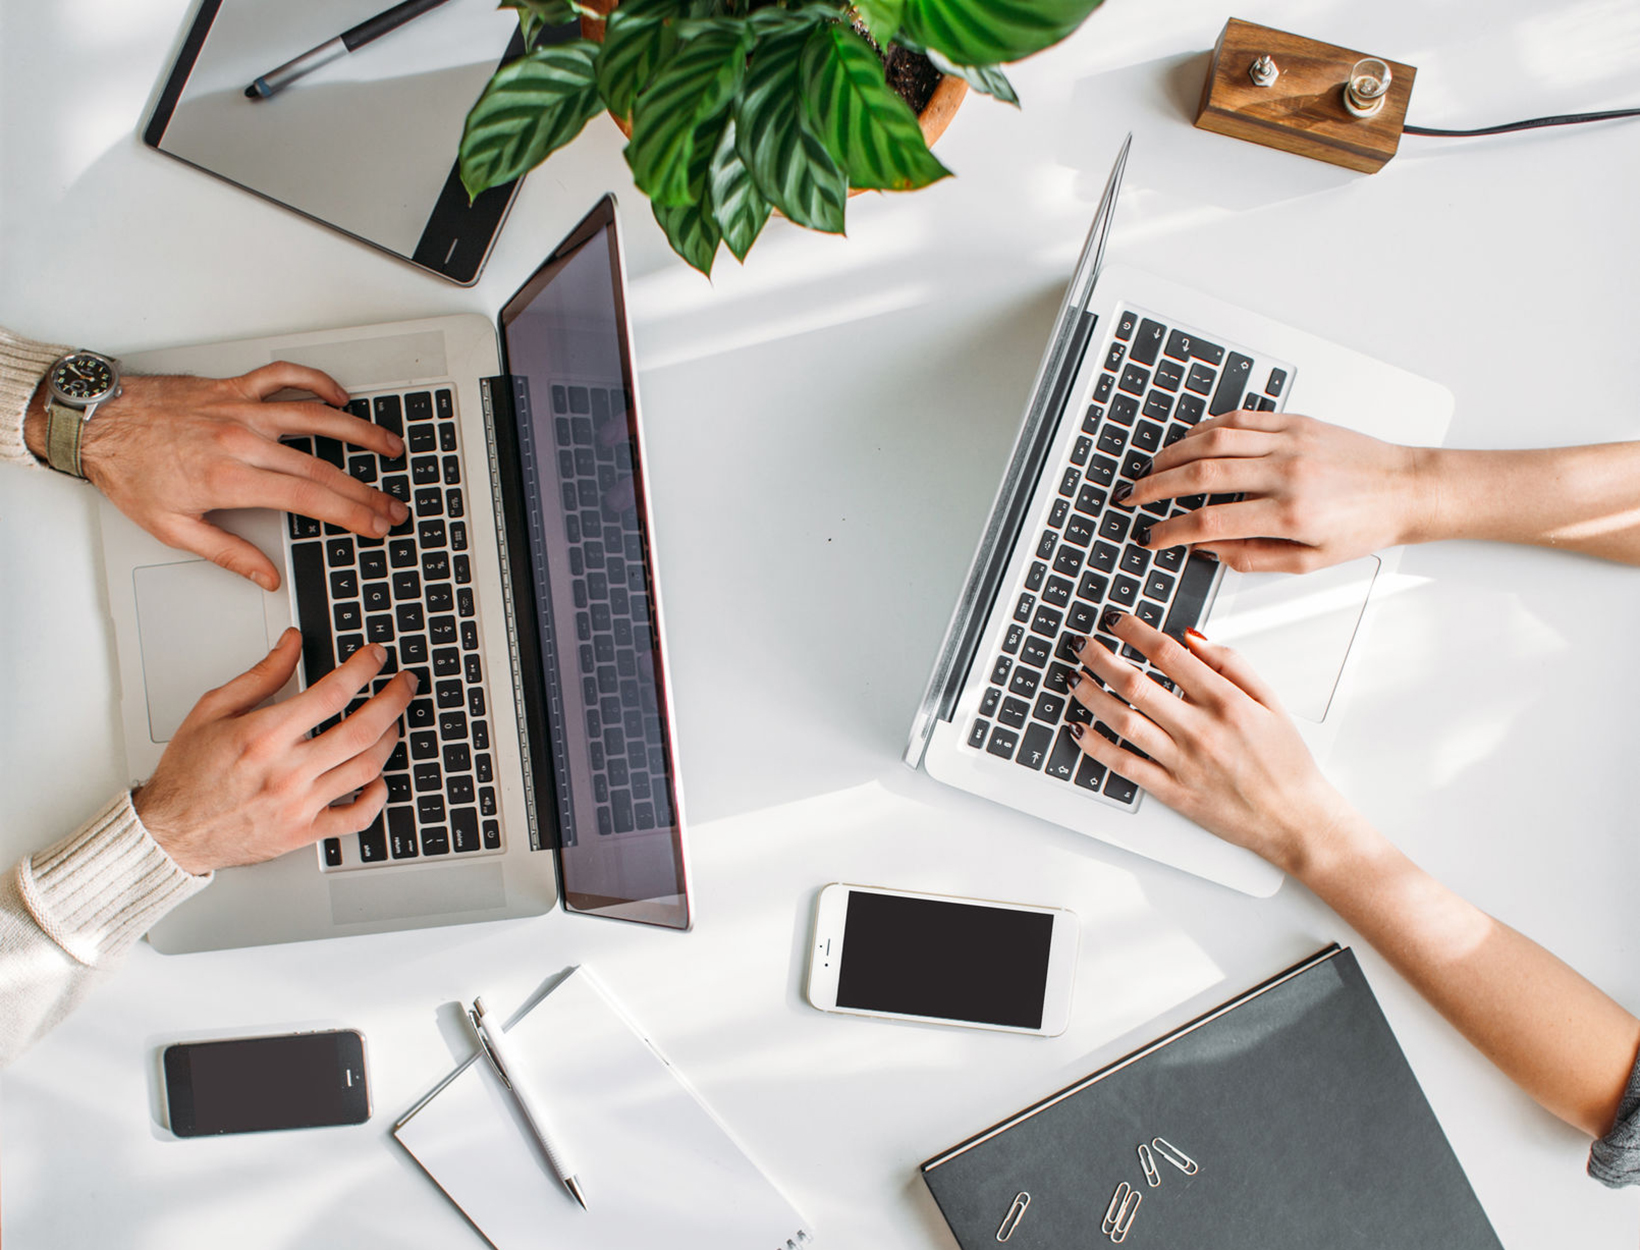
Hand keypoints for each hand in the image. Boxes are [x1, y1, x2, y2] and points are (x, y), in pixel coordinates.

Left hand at [28, 363, 406, 589]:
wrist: (96, 423)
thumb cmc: (129, 471)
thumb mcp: (172, 528)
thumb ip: (227, 554)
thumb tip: (266, 577)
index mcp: (230, 478)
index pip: (310, 498)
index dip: (351, 514)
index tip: (375, 525)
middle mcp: (242, 440)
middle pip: (323, 466)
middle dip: (367, 490)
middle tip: (393, 505)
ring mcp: (241, 410)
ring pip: (317, 416)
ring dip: (361, 433)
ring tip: (390, 447)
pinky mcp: (233, 388)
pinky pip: (286, 377)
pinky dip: (317, 383)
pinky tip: (339, 397)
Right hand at [132, 630, 416, 874]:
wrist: (170, 832)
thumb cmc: (188, 773)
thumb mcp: (213, 709)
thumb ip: (261, 674)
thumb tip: (293, 642)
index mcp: (264, 736)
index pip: (332, 693)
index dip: (364, 668)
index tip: (377, 657)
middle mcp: (287, 771)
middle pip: (363, 729)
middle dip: (395, 699)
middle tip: (405, 683)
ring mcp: (300, 805)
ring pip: (368, 767)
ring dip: (391, 739)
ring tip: (394, 721)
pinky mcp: (305, 832)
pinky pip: (358, 817)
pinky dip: (379, 795)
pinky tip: (379, 777)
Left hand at [1063, 611, 1353, 873]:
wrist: (1295, 819)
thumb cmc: (1285, 762)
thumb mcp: (1270, 702)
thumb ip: (1232, 664)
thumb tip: (1192, 638)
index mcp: (1225, 702)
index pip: (1168, 654)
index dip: (1135, 632)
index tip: (1117, 621)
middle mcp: (1200, 729)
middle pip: (1136, 683)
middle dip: (1101, 658)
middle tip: (1082, 644)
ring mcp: (1183, 762)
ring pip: (1124, 721)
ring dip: (1092, 696)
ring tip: (1075, 678)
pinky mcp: (1173, 791)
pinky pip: (1125, 765)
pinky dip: (1097, 746)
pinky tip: (1079, 729)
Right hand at [1126, 411, 1433, 573]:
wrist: (1407, 489)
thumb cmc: (1363, 528)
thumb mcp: (1309, 563)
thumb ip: (1251, 557)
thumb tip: (1206, 549)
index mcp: (1290, 515)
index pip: (1210, 522)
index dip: (1171, 531)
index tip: (1152, 537)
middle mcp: (1287, 473)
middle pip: (1201, 476)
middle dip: (1156, 488)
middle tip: (1132, 497)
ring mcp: (1290, 442)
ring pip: (1213, 441)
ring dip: (1173, 455)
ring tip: (1151, 469)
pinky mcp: (1296, 422)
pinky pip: (1239, 420)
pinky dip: (1205, 429)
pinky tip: (1187, 442)